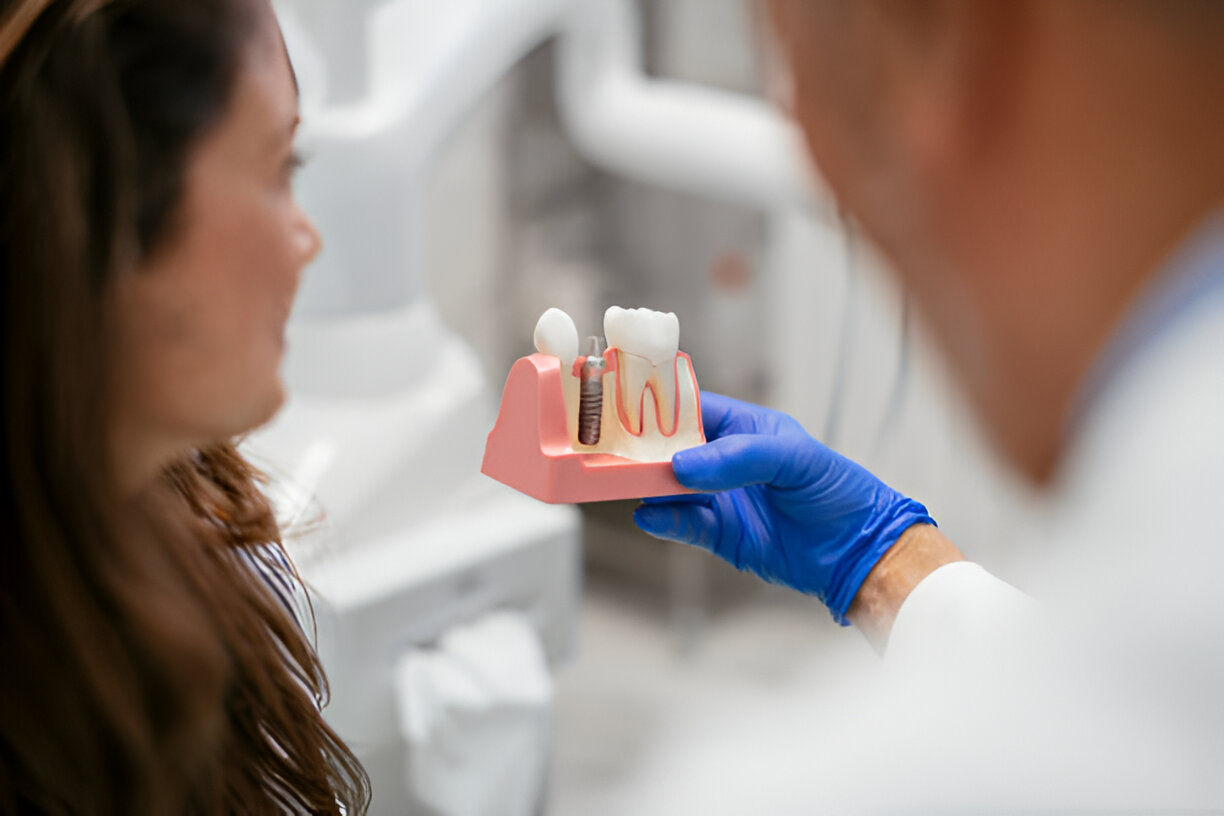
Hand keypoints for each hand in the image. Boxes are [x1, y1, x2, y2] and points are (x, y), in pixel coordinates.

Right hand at [634, 393, 934, 623]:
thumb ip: (739, 457)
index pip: (690, 408)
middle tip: (613, 451)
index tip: (623, 405)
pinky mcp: (721, 536)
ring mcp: (721, 499)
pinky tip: (652, 516)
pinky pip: (683, 525)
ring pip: (670, 489)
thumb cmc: (840, 491)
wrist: (861, 552)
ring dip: (649, 487)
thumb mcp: (796, 459)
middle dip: (643, 450)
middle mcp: (726, 462)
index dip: (657, 405)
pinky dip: (664, 521)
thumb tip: (683, 464)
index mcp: (744, 428)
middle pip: (670, 450)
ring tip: (628, 484)